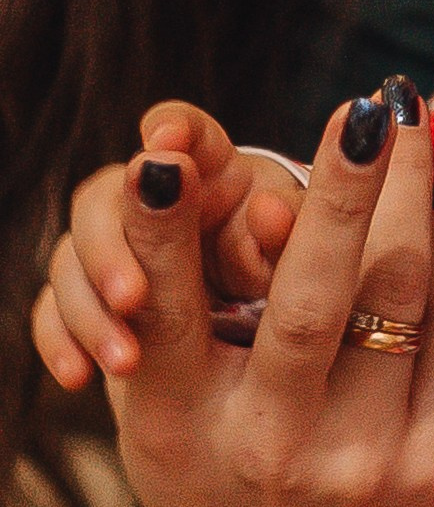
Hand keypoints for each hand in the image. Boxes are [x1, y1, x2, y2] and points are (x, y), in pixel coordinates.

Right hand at [35, 102, 303, 389]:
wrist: (275, 340)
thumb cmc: (300, 276)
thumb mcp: (305, 259)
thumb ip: (290, 234)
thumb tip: (271, 212)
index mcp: (215, 172)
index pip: (185, 135)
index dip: (174, 128)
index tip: (165, 140)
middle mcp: (155, 203)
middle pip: (106, 197)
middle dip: (115, 245)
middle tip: (135, 297)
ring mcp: (116, 249)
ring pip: (74, 259)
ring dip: (90, 309)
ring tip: (124, 362)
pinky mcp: (94, 300)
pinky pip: (56, 313)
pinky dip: (62, 342)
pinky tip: (78, 378)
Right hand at [78, 86, 433, 506]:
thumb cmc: (231, 496)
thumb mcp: (168, 429)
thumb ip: (172, 320)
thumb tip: (189, 173)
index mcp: (176, 427)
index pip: (163, 308)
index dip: (162, 230)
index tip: (170, 155)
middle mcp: (266, 447)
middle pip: (306, 295)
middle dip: (335, 194)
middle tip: (359, 110)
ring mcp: (359, 462)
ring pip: (395, 302)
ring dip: (407, 204)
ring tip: (407, 130)